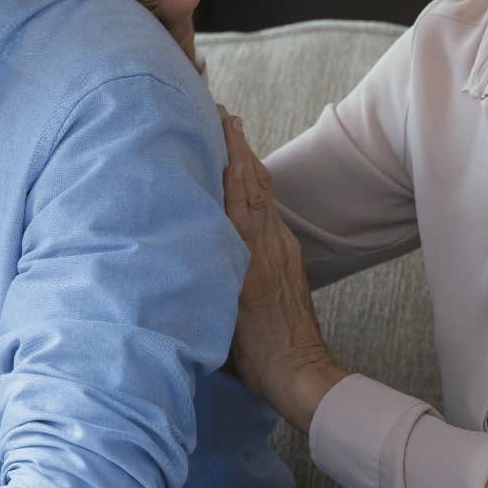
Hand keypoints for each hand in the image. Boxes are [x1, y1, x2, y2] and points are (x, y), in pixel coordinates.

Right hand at [219, 107, 342, 425]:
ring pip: (263, 195)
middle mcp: (268, 244)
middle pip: (253, 183)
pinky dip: (257, 189)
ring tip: (236, 135)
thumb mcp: (221, 313)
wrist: (300, 373)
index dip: (229, 153)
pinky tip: (251, 183)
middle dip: (239, 146)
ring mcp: (281, 251)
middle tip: (225, 115)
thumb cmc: (255, 354)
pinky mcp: (288, 262)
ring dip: (249, 162)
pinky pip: (269, 214)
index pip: (238, 190)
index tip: (220, 121)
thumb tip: (187, 244)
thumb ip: (207, 274)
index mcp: (248, 253)